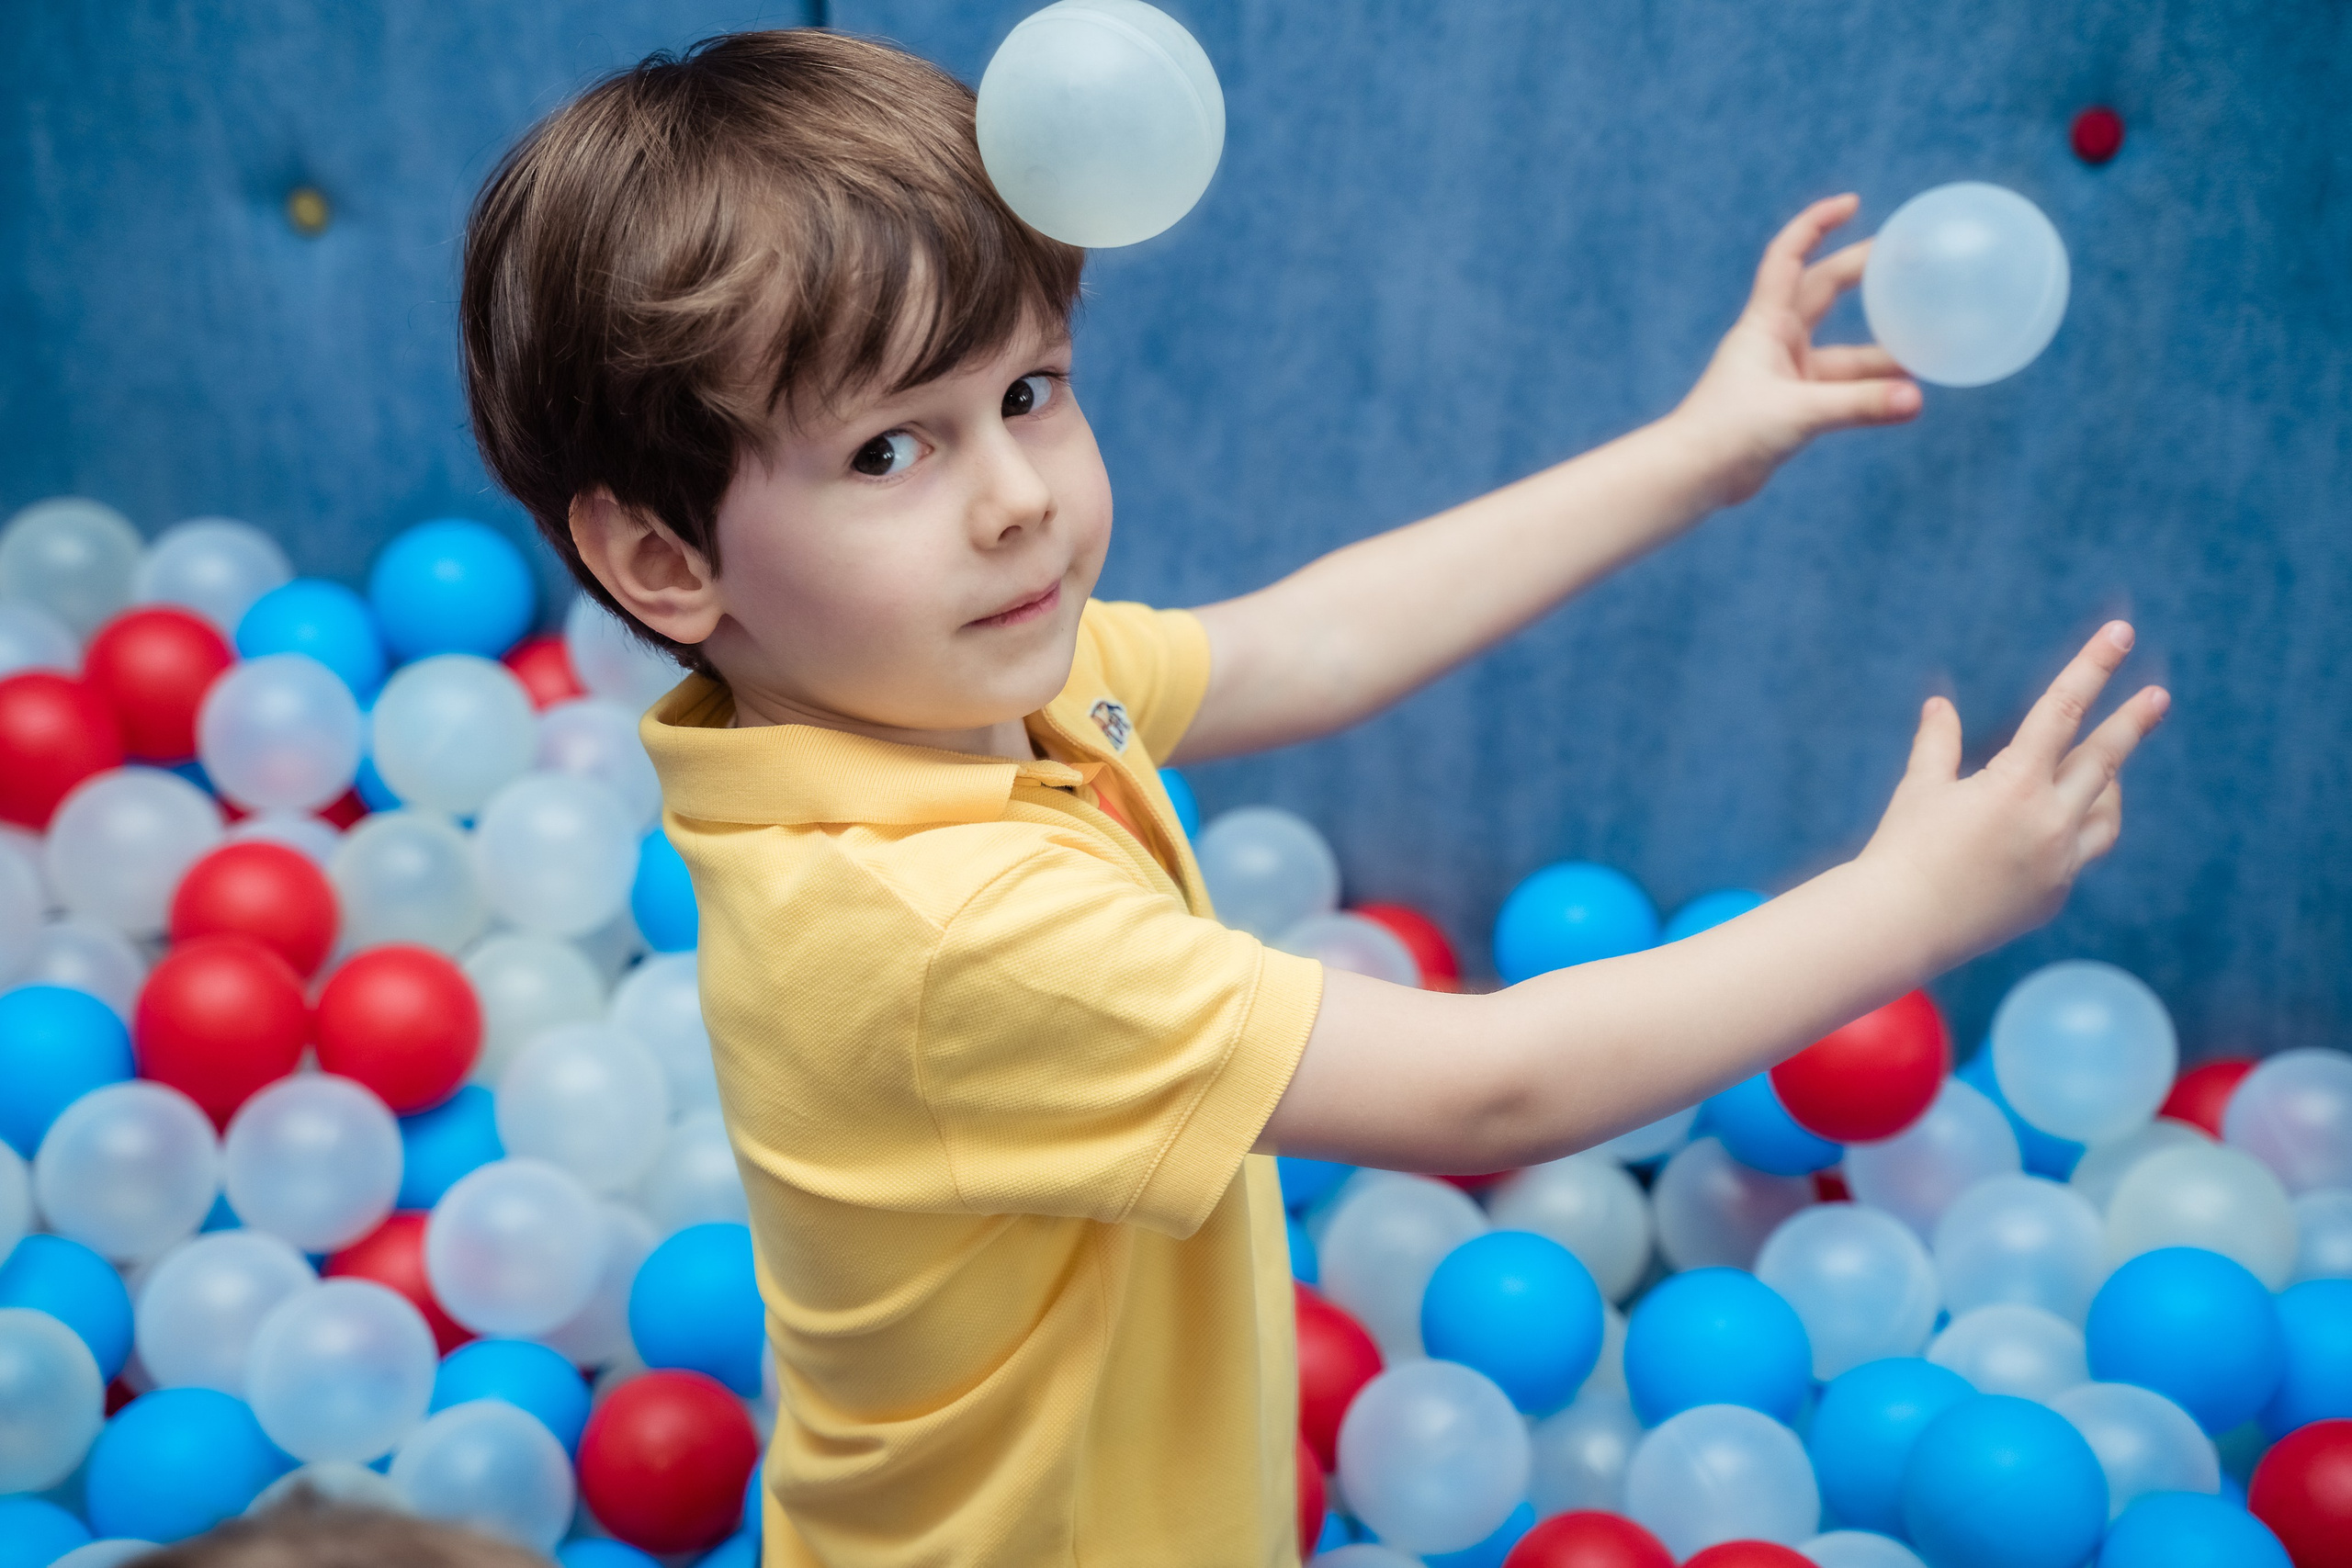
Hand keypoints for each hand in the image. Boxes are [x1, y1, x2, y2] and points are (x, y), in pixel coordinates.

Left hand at [1672, 193, 1922, 506]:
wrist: (1693, 476)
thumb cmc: (1728, 433)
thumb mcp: (1798, 412)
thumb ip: (1858, 405)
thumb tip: (1916, 399)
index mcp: (1765, 323)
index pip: (1789, 256)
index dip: (1816, 224)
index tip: (1852, 203)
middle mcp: (1776, 340)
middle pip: (1826, 290)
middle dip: (1865, 270)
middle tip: (1912, 259)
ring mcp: (1786, 373)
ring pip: (1844, 349)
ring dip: (1882, 347)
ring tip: (1931, 342)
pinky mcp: (1793, 405)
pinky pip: (1842, 386)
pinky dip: (1872, 388)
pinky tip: (1907, 393)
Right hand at [1857, 622, 2169, 972]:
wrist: (1901, 925)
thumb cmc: (1902, 850)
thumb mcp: (1919, 789)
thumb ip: (1937, 743)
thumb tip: (1940, 705)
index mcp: (2015, 784)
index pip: (2063, 710)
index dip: (2093, 667)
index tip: (2120, 635)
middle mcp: (2050, 821)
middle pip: (2104, 760)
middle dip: (2132, 723)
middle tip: (2158, 696)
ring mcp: (2060, 863)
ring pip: (2106, 812)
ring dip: (2108, 786)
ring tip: (2106, 773)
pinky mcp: (2055, 896)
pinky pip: (2080, 854)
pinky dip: (2072, 832)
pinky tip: (2049, 830)